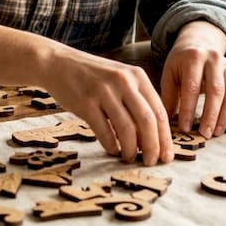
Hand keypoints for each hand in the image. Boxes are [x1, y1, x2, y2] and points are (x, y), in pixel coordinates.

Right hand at [41, 50, 173, 165]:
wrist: (58, 63)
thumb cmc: (93, 77)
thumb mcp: (120, 79)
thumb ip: (136, 101)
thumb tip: (153, 137)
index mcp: (137, 76)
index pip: (159, 111)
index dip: (165, 137)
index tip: (167, 156)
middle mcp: (123, 82)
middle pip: (147, 121)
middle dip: (153, 147)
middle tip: (151, 162)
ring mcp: (104, 91)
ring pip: (127, 128)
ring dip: (131, 149)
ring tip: (129, 158)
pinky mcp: (85, 102)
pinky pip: (104, 131)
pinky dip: (111, 145)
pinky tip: (112, 150)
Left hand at [159, 22, 225, 137]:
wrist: (199, 43)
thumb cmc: (181, 63)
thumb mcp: (170, 73)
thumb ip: (169, 96)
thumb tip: (167, 122)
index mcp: (193, 57)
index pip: (192, 86)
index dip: (189, 109)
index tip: (185, 128)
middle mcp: (214, 59)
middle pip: (215, 90)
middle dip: (210, 115)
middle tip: (204, 134)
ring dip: (224, 116)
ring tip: (216, 133)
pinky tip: (223, 124)